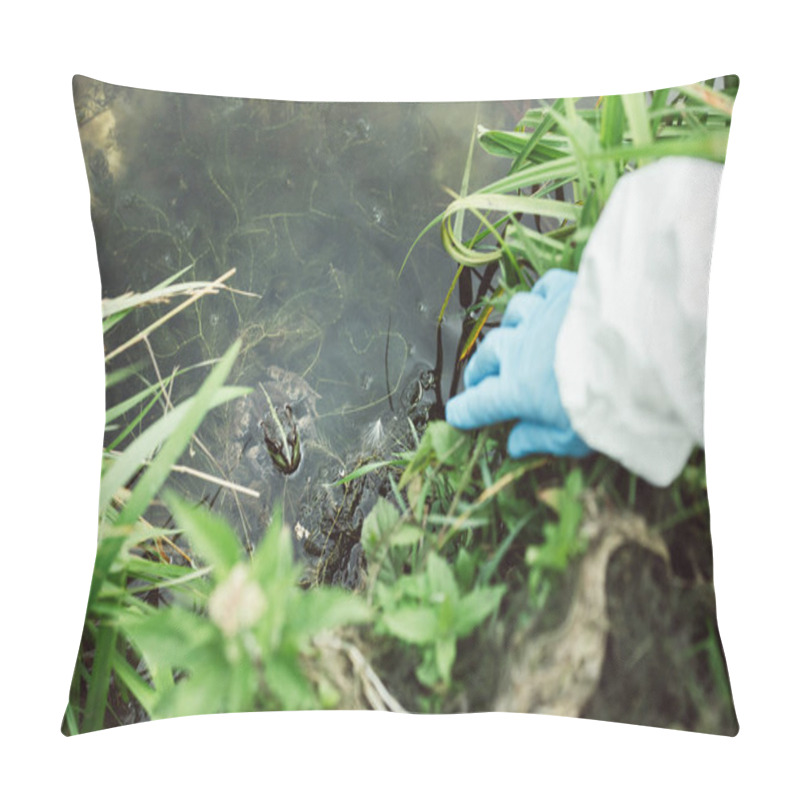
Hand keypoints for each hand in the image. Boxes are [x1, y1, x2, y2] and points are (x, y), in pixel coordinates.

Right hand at [445, 269, 590, 457]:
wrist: (636, 355)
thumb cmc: (602, 405)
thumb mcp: (569, 439)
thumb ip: (537, 440)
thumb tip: (514, 445)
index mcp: (514, 391)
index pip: (477, 403)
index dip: (463, 411)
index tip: (457, 415)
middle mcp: (517, 350)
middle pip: (487, 356)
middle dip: (479, 369)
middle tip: (479, 379)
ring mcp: (538, 318)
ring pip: (511, 317)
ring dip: (508, 330)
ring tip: (512, 338)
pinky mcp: (563, 292)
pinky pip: (541, 290)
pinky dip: (539, 298)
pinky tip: (544, 304)